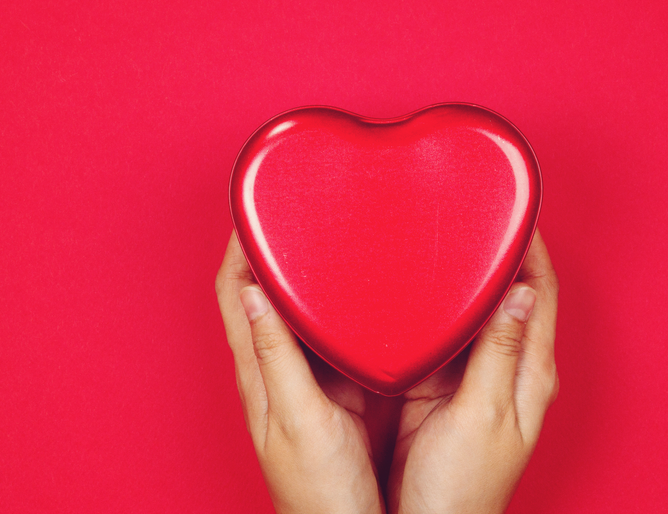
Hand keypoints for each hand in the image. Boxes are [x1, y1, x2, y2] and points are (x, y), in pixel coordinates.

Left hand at [216, 232, 383, 513]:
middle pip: (261, 290)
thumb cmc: (318, 488)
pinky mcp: (334, 387)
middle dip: (270, 245)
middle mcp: (276, 367)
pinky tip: (358, 293)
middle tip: (292, 207)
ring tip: (325, 235)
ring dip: (303, 270)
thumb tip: (253, 292)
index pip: (233, 291)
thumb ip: (276, 357)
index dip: (236, 245)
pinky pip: (329, 332)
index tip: (251, 204)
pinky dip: (335, 303)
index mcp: (259, 371)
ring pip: (296, 308)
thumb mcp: (298, 418)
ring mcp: (306, 376)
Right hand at [387, 229, 558, 513]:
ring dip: (469, 277)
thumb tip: (519, 294)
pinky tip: (420, 290)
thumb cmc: (464, 485)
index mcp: (530, 372)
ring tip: (449, 239)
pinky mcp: (442, 384)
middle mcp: (509, 367)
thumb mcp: (485, 414)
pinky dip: (440, 307)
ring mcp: (476, 375)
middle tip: (479, 215)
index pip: (542, 294)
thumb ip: (499, 353)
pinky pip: (447, 333)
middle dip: (501, 253)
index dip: (534, 249)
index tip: (518, 210)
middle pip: (513, 295)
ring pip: (478, 311)